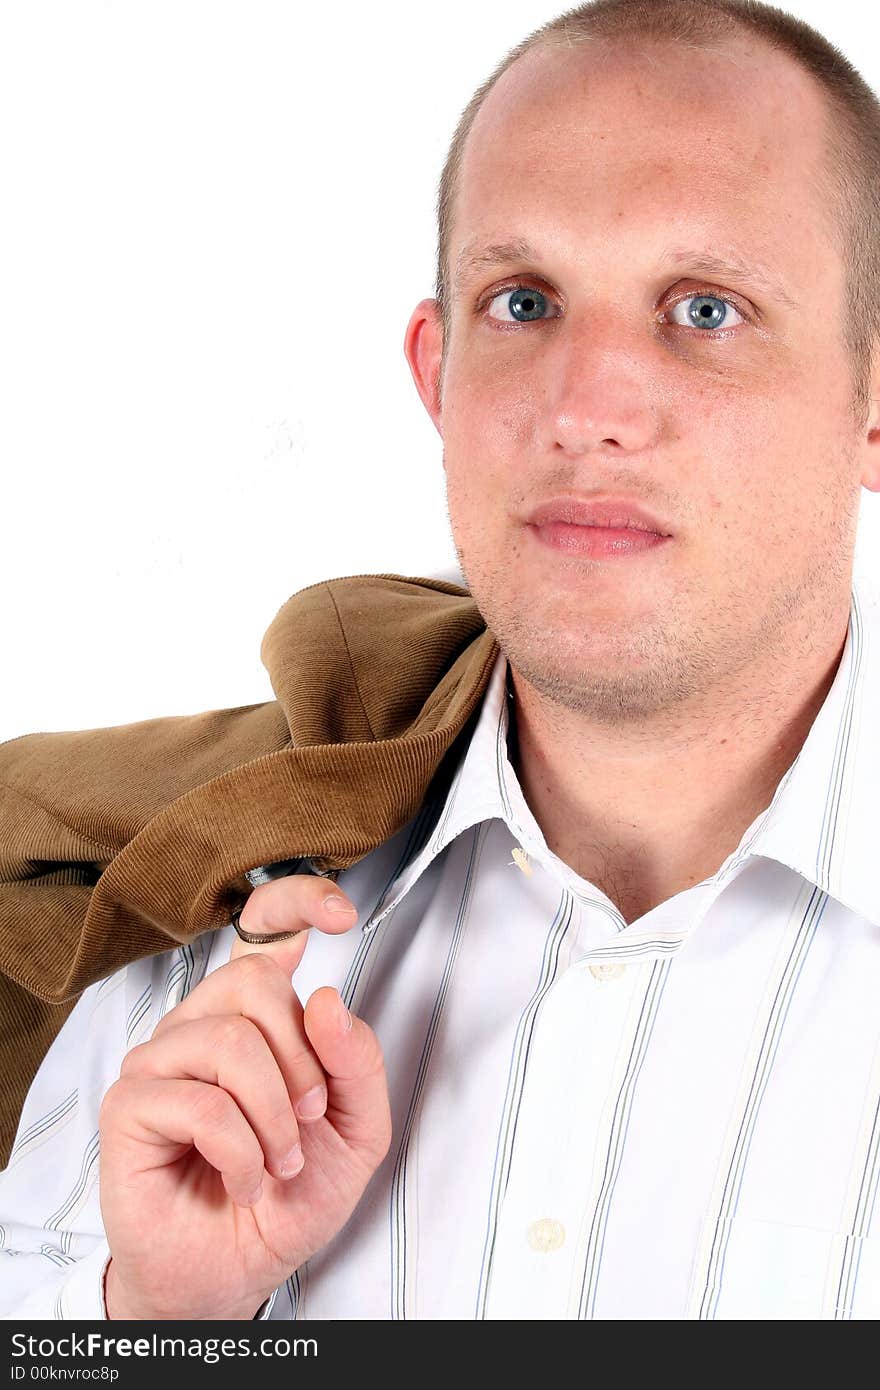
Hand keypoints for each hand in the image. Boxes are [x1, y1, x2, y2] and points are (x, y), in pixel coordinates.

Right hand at [99, 874, 390, 1319]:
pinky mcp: (130, 1104)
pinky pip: (203, 1103)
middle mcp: (203, 1023)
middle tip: (309, 1119)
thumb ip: (356, 1061)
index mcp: (258, 1016)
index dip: (297, 902)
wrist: (241, 1271)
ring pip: (230, 1040)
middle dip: (303, 1062)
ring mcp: (161, 1059)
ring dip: (275, 1117)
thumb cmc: (292, 1194)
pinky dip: (243, 1154)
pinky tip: (246, 1181)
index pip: (263, 929)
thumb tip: (325, 997)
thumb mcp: (358, 1129)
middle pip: (255, 986)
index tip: (341, 913)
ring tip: (279, 1162)